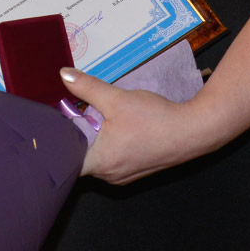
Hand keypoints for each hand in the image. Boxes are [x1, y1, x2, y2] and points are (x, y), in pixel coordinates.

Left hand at [62, 68, 212, 184]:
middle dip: (77, 135)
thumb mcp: (116, 98)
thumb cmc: (154, 119)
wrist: (192, 131)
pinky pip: (112, 159)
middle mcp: (109, 176)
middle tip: (76, 112)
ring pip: (97, 157)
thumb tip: (63, 74)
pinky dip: (109, 144)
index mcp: (99, 164)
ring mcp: (123, 176)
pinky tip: (116, 127)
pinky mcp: (135, 171)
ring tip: (97, 117)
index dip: (58, 140)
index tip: (57, 122)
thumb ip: (87, 87)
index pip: (65, 159)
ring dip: (94, 139)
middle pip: (80, 157)